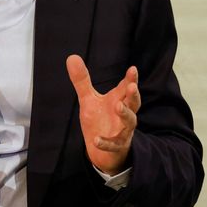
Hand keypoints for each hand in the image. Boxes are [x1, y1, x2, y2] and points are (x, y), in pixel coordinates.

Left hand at [67, 55, 140, 175]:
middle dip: (134, 95)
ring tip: (118, 106)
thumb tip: (71, 56)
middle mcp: (124, 114)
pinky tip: (97, 140)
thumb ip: (82, 80)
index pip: (127, 87)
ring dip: (125, 114)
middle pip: (134, 103)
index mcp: (118, 100)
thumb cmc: (99, 120)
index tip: (132, 69)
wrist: (101, 151)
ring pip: (130, 122)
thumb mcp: (88, 99)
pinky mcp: (117, 146)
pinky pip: (114, 145)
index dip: (131, 79)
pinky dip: (106, 142)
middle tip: (132, 86)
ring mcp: (122, 131)